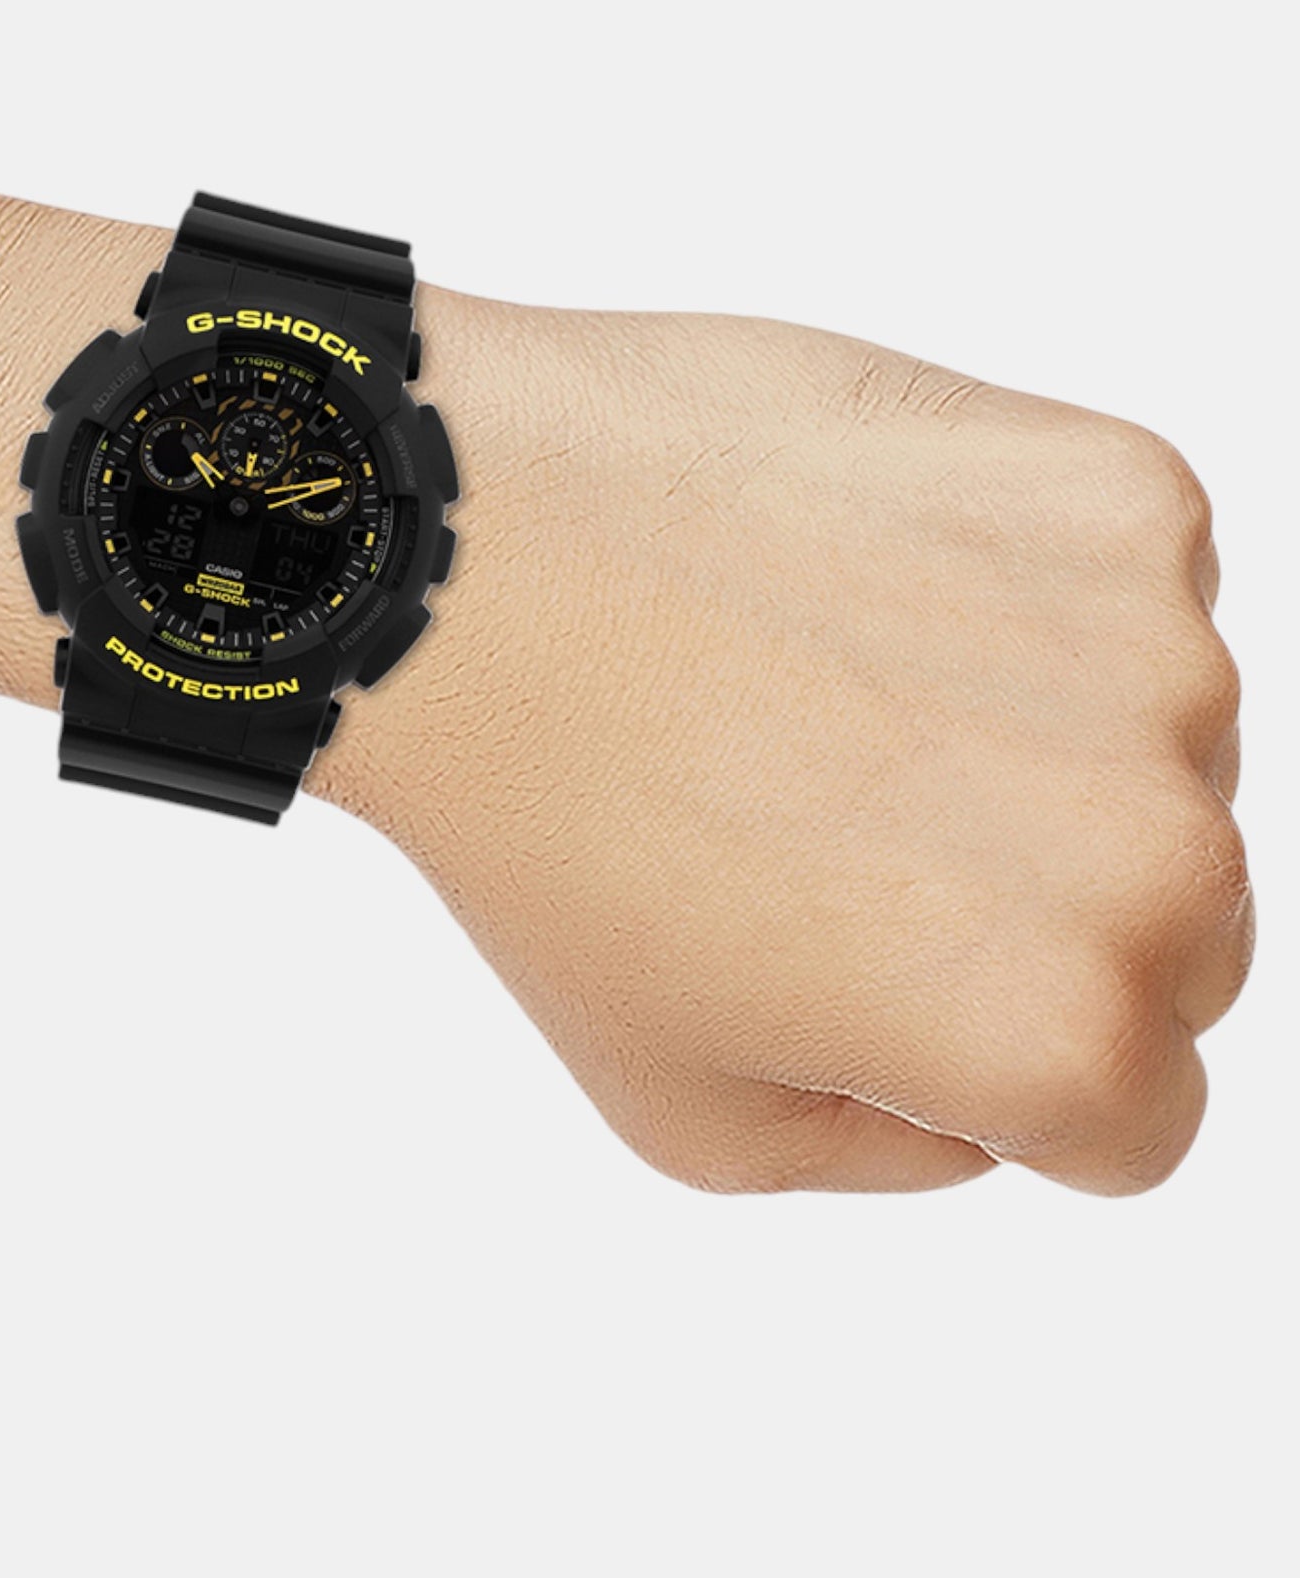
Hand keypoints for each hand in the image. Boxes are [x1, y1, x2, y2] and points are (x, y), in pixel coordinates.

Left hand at [311, 288, 1250, 1193]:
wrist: (461, 557)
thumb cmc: (542, 817)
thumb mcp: (685, 1108)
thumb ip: (895, 1150)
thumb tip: (991, 1109)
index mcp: (1056, 1031)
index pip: (1138, 1110)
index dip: (998, 1054)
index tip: (877, 963)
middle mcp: (1152, 851)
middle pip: (1179, 926)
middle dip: (1037, 899)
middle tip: (835, 815)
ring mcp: (1150, 650)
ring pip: (1159, 744)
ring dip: (1034, 731)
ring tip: (825, 682)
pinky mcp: (1117, 490)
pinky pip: (1126, 583)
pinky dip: (1024, 587)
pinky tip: (857, 576)